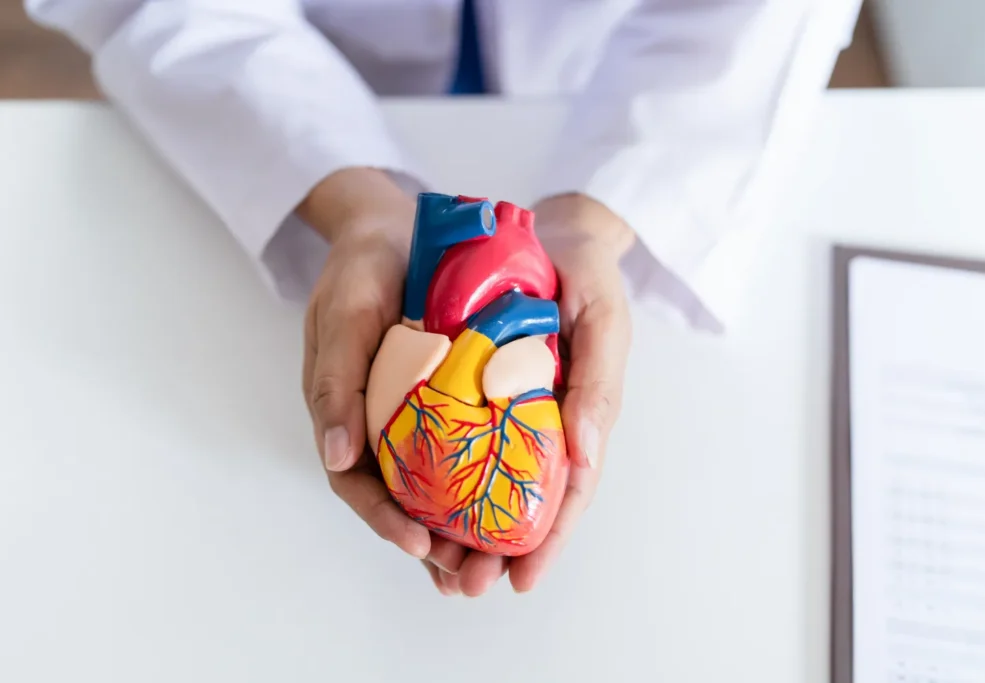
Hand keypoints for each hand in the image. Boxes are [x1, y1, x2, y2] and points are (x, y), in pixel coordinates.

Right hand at [297, 168, 471, 576]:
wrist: (394, 228)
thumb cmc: (361, 267)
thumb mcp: (343, 313)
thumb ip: (335, 381)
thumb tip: (338, 458)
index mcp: (341, 411)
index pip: (356, 483)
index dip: (382, 518)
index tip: (417, 543)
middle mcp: (376, 422)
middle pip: (398, 498)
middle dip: (430, 542)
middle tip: (468, 573)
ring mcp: (411, 412)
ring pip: (433, 484)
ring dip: (458, 526)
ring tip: (493, 560)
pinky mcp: (446, 399)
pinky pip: (462, 448)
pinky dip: (480, 481)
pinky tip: (511, 504)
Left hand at [445, 193, 635, 595]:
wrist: (547, 231)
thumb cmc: (583, 272)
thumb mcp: (603, 317)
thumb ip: (598, 382)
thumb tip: (583, 454)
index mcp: (579, 415)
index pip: (569, 492)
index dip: (549, 540)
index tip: (523, 580)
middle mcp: (541, 421)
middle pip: (522, 501)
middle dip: (497, 550)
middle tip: (466, 585)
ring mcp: (506, 408)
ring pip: (486, 483)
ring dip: (464, 530)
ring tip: (438, 569)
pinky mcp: (471, 389)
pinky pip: (455, 442)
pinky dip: (440, 479)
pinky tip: (419, 509)